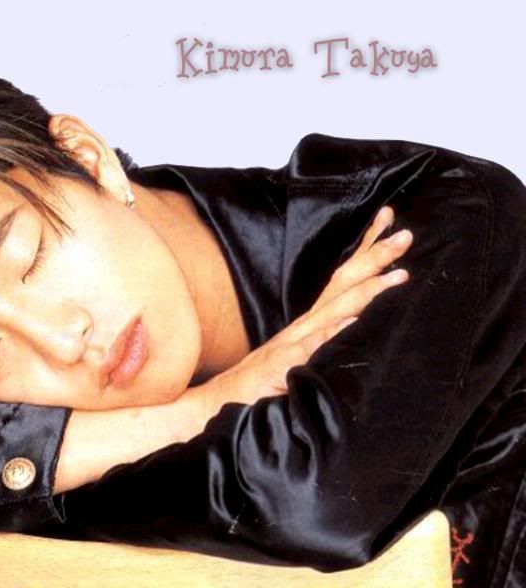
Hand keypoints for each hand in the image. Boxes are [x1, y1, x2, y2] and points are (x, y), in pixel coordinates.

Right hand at [196, 205, 412, 412]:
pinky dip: (331, 333)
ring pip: (335, 310)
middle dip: (375, 257)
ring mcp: (294, 343)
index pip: (344, 280)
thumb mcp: (302, 359)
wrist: (223, 402)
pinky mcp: (284, 366)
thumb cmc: (263, 384)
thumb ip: (325, 343)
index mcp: (312, 322)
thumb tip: (356, 326)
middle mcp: (304, 325)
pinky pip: (311, 347)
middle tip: (406, 235)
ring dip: (366, 290)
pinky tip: (352, 322)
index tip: (391, 227)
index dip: (367, 253)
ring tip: (398, 275)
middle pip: (344, 284)